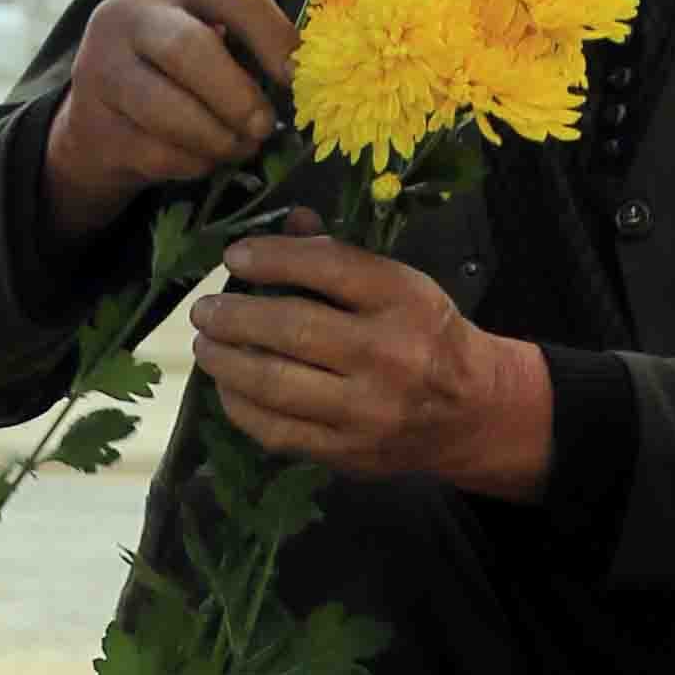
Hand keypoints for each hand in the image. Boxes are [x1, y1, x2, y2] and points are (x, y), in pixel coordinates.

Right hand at [41, 0, 297, 234]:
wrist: (104, 106)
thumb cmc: (183, 61)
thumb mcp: (212, 25)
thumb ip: (253, 35)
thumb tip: (311, 73)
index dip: (270, 38)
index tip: (296, 79)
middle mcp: (129, 9)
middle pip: (189, 49)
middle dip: (237, 96)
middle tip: (265, 127)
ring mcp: (101, 64)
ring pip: (166, 108)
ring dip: (216, 138)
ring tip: (241, 148)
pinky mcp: (92, 119)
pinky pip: (154, 151)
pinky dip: (192, 163)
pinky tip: (206, 159)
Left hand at [180, 227, 555, 494]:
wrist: (472, 411)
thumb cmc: (427, 334)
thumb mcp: (401, 284)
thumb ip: (342, 257)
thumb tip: (288, 223)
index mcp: (403, 299)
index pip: (326, 268)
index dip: (271, 258)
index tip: (233, 257)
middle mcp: (387, 355)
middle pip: (292, 329)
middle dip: (234, 317)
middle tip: (203, 310)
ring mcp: (366, 410)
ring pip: (275, 384)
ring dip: (226, 363)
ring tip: (206, 346)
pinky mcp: (347, 452)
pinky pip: (277, 430)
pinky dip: (241, 407)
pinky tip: (227, 388)